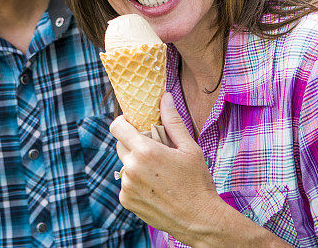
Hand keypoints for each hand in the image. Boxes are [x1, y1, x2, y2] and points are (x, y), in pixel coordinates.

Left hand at [110, 92, 220, 239]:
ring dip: (136, 164)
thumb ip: (173, 121)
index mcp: (145, 151)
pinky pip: (126, 183)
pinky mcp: (126, 200)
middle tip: (154, 150)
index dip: (124, 122)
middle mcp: (131, 168)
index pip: (117, 127)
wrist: (199, 219)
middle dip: (133, 143)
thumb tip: (165, 98)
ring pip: (125, 165)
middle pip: (121, 145)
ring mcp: (127, 186)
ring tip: (158, 172)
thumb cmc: (197, 182)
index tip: (134, 124)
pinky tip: (155, 187)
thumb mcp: (190, 148)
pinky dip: (136, 182)